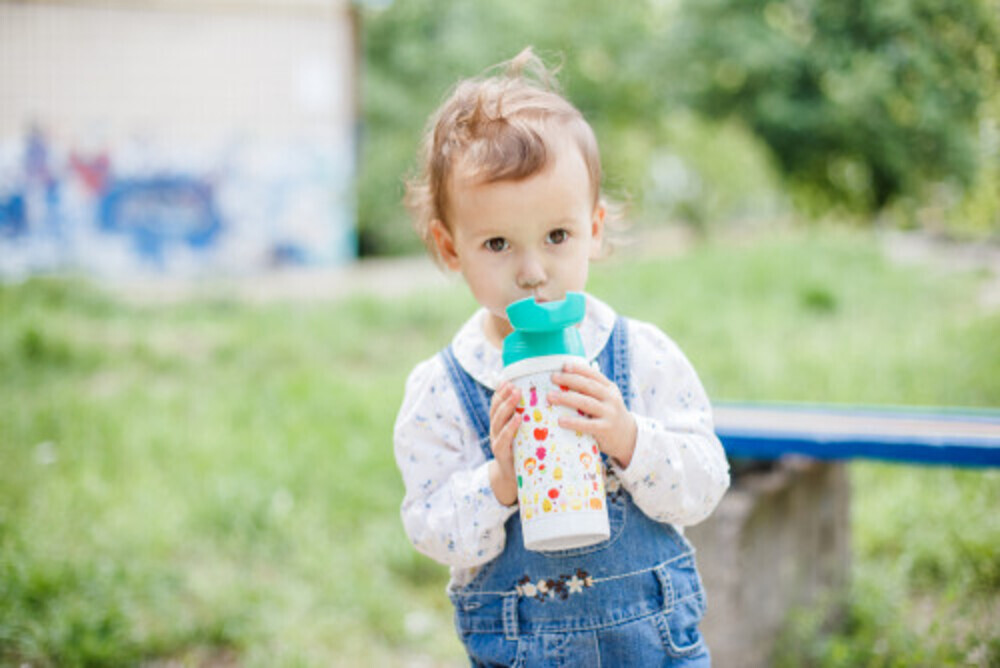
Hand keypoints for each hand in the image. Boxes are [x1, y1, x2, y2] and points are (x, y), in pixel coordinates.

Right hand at [488, 382, 520, 505]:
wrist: (514, 479)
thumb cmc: (524, 452)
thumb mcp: (525, 433)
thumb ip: (530, 419)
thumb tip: (548, 400)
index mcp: (500, 423)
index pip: (497, 403)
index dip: (501, 391)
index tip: (509, 379)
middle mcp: (496, 430)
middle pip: (496, 409)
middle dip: (504, 395)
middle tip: (514, 384)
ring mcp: (496, 441)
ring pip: (498, 420)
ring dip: (507, 406)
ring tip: (516, 394)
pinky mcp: (501, 454)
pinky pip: (502, 439)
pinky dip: (509, 428)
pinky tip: (518, 419)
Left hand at [549, 362, 636, 467]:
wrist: (628, 437)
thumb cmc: (609, 415)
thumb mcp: (606, 399)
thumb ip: (592, 391)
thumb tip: (565, 379)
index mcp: (609, 388)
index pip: (594, 375)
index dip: (579, 369)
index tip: (564, 366)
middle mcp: (611, 398)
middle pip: (588, 386)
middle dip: (569, 380)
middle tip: (553, 378)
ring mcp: (609, 413)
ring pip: (586, 402)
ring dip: (567, 398)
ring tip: (551, 396)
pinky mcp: (606, 429)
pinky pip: (588, 425)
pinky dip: (573, 422)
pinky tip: (561, 420)